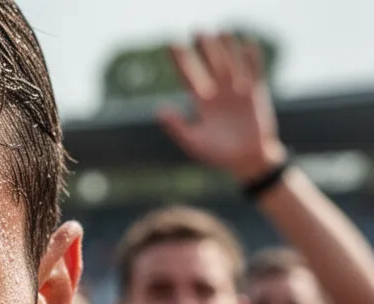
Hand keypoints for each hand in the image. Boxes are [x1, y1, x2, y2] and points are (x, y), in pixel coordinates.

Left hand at [158, 33, 286, 181]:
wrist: (245, 161)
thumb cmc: (218, 154)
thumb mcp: (193, 142)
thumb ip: (177, 126)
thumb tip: (160, 109)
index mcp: (201, 102)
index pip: (189, 76)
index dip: (181, 60)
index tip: (172, 44)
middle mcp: (219, 92)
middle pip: (211, 65)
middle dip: (205, 49)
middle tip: (197, 30)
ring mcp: (237, 91)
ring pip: (231, 64)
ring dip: (227, 48)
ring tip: (221, 31)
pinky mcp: (255, 94)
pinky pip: (254, 73)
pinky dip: (252, 60)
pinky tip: (248, 44)